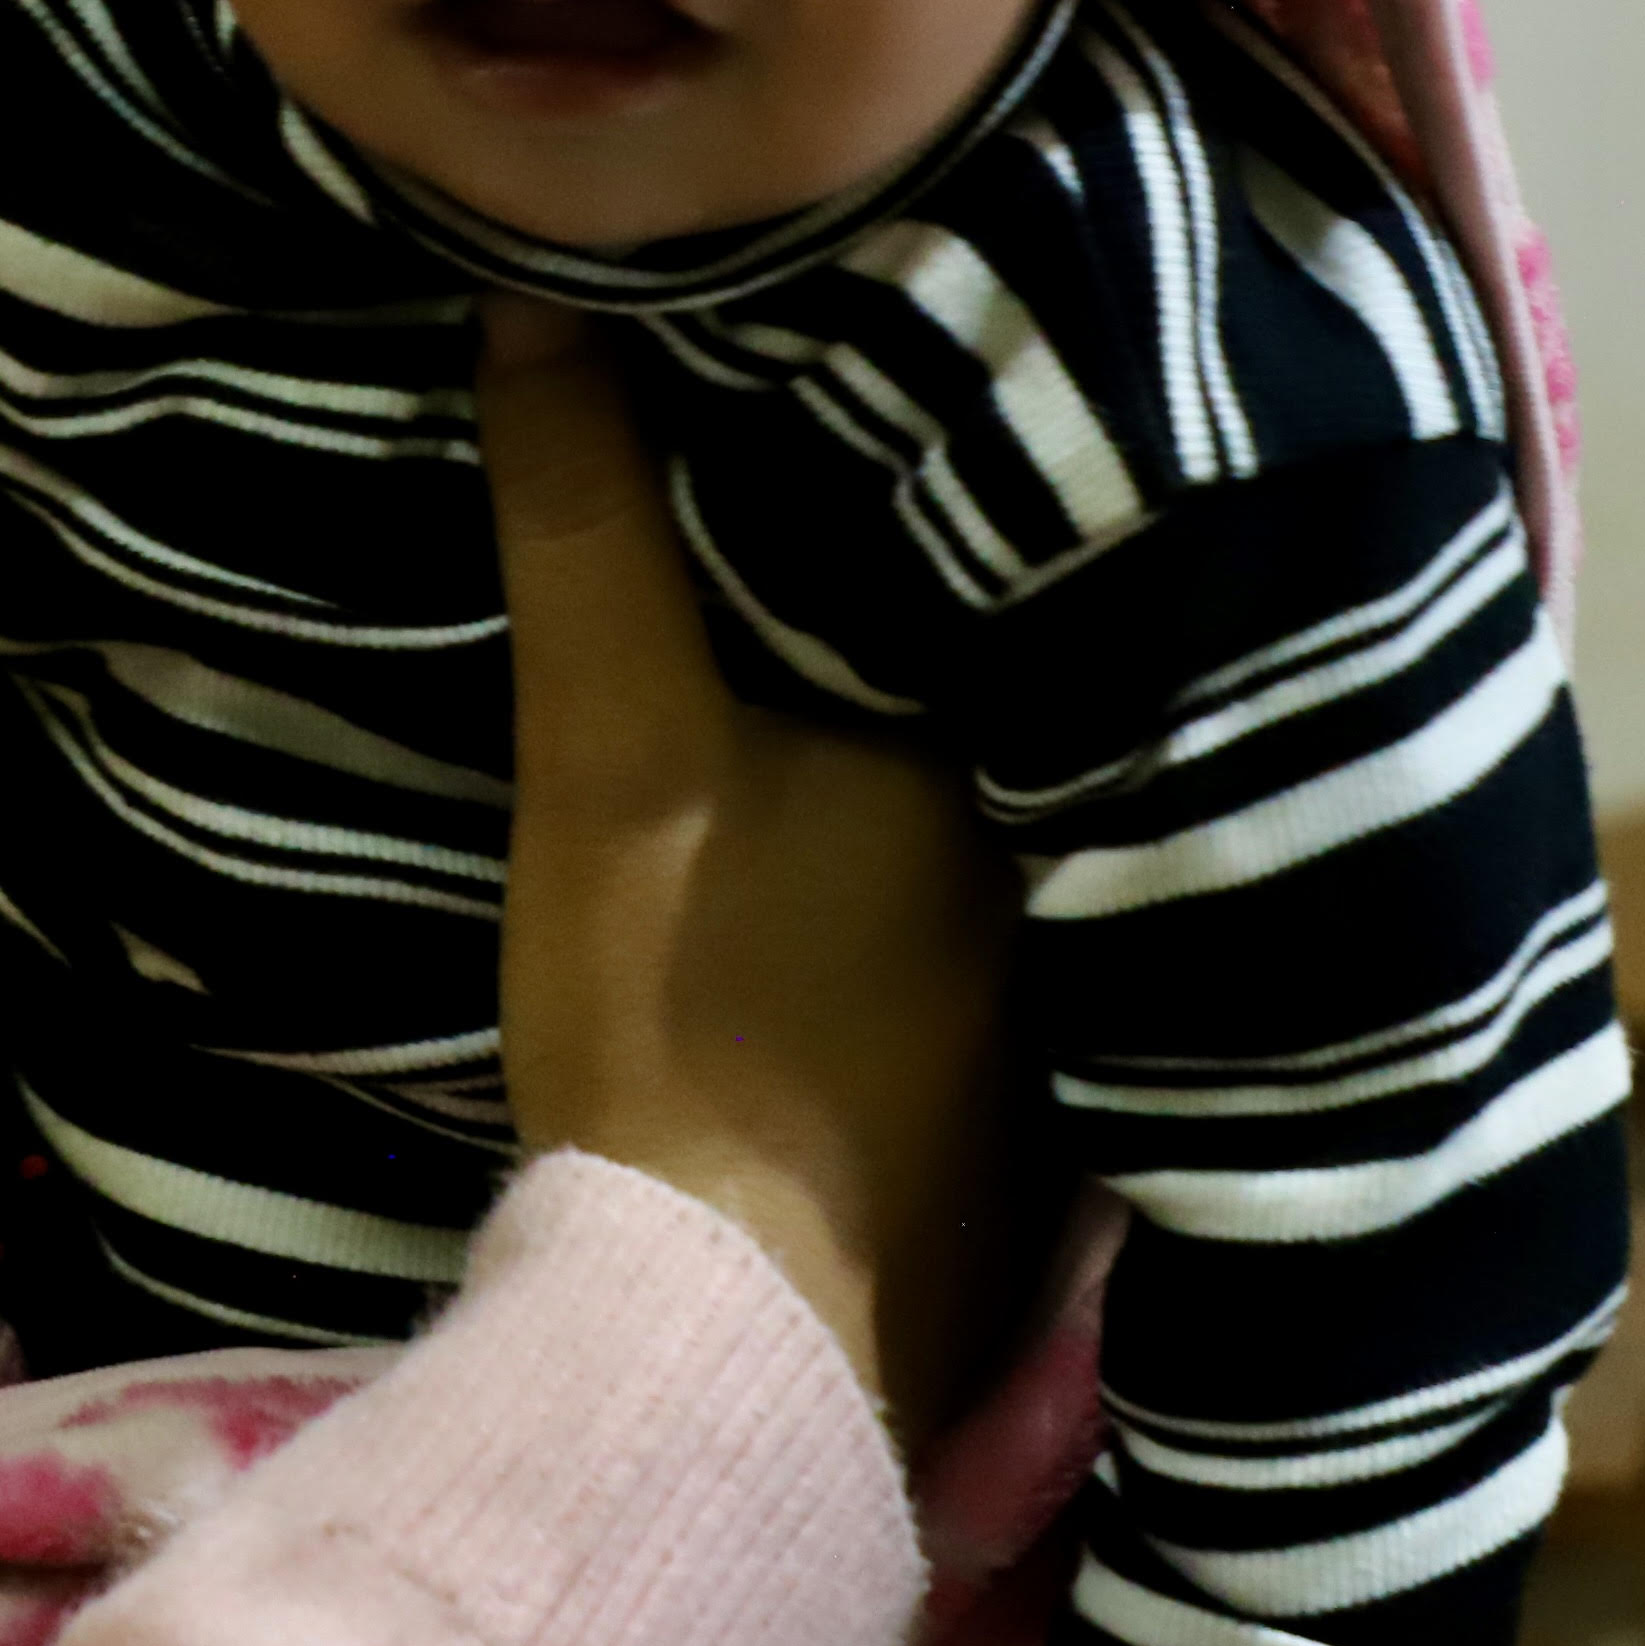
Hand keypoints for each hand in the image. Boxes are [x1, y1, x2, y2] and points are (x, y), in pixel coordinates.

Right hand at [474, 292, 1018, 1428]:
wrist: (737, 1350)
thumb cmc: (688, 1024)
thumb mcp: (611, 751)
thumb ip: (585, 523)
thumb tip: (544, 295)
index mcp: (1032, 739)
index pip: (999, 535)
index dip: (919, 444)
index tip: (847, 352)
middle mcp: (1100, 845)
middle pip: (1009, 655)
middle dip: (932, 574)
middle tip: (826, 451)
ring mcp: (1084, 981)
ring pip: (1003, 777)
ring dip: (930, 714)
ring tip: (833, 601)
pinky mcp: (1036, 1083)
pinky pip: (994, 894)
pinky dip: (928, 842)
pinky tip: (850, 817)